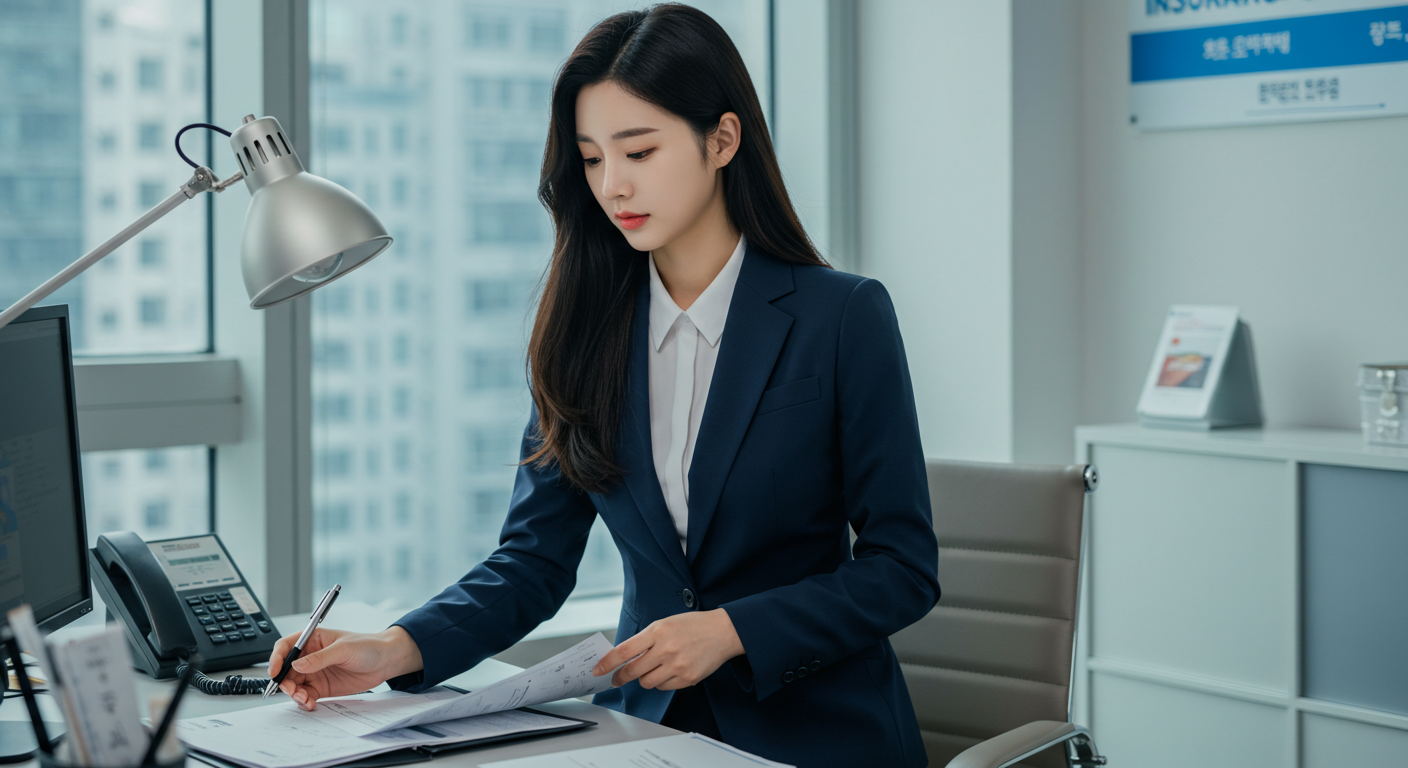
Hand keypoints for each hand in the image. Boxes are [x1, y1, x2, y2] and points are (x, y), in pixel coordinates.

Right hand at [267, 626, 423, 710]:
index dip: (276, 658)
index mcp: (313, 640)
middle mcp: (311, 657)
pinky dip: (305, 701)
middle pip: (286, 670)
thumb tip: (296, 665)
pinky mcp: (322, 687)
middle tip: (294, 691)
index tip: (274, 671)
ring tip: (306, 699)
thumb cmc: (368, 646)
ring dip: (295, 694)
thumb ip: (320, 658)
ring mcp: (315, 673)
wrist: (386, 661)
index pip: (286, 647)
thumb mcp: (343, 649)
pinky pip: (307, 696)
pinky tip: (311, 704)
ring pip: (294, 685)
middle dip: (285, 682)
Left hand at [592, 609, 743, 689]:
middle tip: (617, 678)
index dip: (607, 663)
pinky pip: (664, 687)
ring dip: (645, 678)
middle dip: (621, 676)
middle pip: (632, 671)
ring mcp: (677, 665)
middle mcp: (666, 649)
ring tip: (654, 668)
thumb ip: (645, 639)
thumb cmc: (692, 626)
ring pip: (647, 682)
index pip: (624, 651)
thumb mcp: (665, 624)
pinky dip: (662, 682)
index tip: (598, 670)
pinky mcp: (687, 678)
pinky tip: (670, 670)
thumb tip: (624, 657)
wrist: (722, 632)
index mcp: (657, 631)